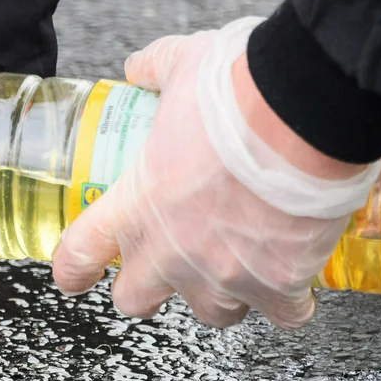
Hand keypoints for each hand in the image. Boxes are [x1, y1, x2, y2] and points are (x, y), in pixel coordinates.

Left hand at [51, 17, 380, 328]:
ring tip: (236, 266)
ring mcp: (224, 275)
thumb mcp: (182, 66)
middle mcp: (172, 252)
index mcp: (135, 205)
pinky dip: (290, 301)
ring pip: (212, 313)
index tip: (75, 274)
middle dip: (146, 289)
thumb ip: (155, 70)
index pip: (79, 254)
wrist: (306, 112)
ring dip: (220, 294)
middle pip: (136, 301)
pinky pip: (284, 313)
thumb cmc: (240, 94)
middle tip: (163, 268)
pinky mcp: (279, 284)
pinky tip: (296, 278)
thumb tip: (141, 69)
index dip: (73, 269)